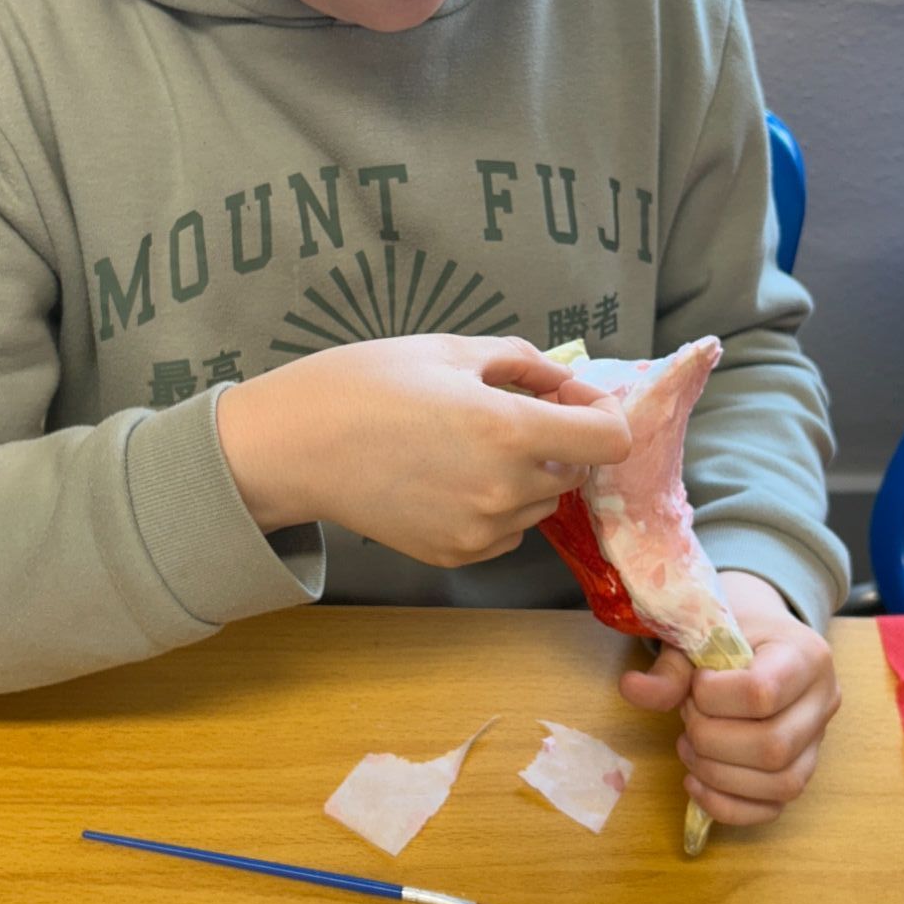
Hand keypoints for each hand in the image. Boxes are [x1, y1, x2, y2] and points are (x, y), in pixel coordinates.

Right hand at [216, 334, 630, 566]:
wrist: (292, 446)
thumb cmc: (365, 384)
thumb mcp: (449, 350)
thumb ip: (524, 364)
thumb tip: (567, 383)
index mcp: (510, 431)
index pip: (611, 439)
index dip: (601, 413)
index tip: (571, 399)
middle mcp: (505, 491)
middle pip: (577, 471)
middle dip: (559, 440)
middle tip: (509, 409)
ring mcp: (480, 531)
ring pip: (542, 503)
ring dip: (529, 474)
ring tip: (470, 443)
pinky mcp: (455, 554)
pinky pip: (505, 531)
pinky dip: (497, 504)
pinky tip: (449, 475)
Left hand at [617, 571, 839, 825]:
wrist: (759, 637)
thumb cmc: (730, 632)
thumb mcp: (699, 634)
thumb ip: (671, 667)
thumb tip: (630, 689)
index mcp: (805, 655)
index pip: (762, 693)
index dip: (713, 696)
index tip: (697, 682)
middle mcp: (823, 701)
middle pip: (772, 747)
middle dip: (711, 739)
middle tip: (688, 715)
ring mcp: (817, 743)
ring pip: (780, 784)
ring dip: (717, 774)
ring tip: (689, 746)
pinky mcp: (799, 772)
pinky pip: (772, 809)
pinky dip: (726, 805)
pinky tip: (695, 782)